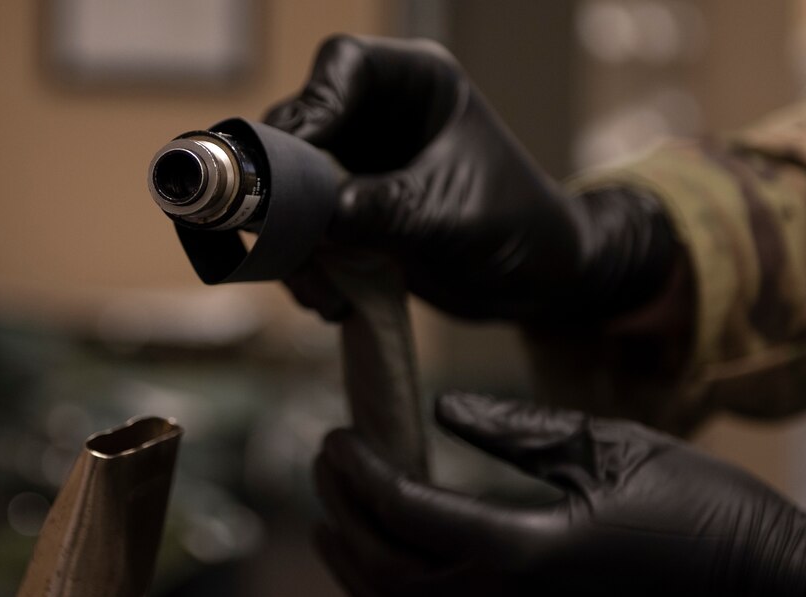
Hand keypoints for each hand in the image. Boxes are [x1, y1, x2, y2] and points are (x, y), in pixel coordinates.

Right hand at [266, 35, 675, 322]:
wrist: (537, 283)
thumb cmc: (519, 228)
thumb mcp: (453, 216)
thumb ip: (389, 210)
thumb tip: (322, 217)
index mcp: (415, 86)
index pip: (342, 68)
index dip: (311, 109)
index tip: (293, 164)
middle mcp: (377, 118)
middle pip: (298, 130)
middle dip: (288, 192)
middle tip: (289, 241)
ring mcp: (357, 166)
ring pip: (288, 189)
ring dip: (294, 244)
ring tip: (322, 293)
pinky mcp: (347, 214)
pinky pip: (302, 232)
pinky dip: (308, 268)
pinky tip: (331, 300)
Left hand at [315, 392, 805, 596]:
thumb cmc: (705, 513)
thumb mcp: (613, 449)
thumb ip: (519, 431)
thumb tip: (444, 412)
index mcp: (519, 551)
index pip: (403, 510)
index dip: (359, 471)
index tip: (335, 436)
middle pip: (385, 568)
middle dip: (342, 515)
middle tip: (323, 470)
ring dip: (352, 577)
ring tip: (326, 534)